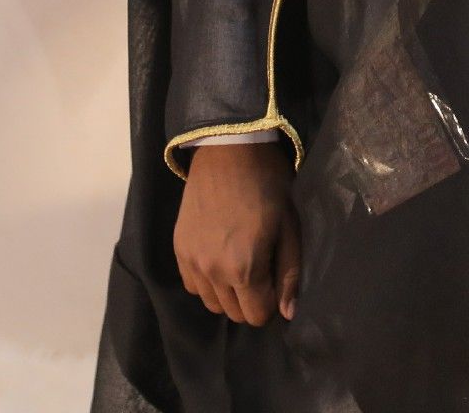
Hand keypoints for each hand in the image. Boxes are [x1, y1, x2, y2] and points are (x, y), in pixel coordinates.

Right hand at [174, 141, 299, 325]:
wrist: (228, 152)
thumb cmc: (268, 187)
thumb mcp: (290, 227)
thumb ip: (289, 273)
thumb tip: (288, 313)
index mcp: (244, 268)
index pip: (256, 315)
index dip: (271, 305)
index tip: (277, 283)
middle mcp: (212, 272)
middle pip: (233, 313)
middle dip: (252, 300)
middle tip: (263, 271)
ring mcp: (191, 262)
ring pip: (211, 303)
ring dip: (228, 293)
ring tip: (242, 264)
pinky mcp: (178, 250)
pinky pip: (193, 285)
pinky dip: (208, 281)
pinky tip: (221, 258)